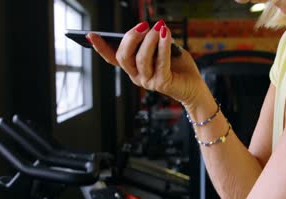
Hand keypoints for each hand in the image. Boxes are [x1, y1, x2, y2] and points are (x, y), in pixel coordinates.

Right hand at [87, 20, 206, 107]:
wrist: (195, 86)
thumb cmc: (178, 66)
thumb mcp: (163, 49)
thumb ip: (153, 41)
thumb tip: (148, 29)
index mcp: (134, 68)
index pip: (113, 58)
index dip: (101, 48)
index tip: (90, 35)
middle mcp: (137, 76)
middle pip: (124, 56)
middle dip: (130, 38)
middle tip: (142, 25)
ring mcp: (148, 81)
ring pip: (141, 59)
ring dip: (149, 40)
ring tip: (158, 27)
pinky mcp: (162, 83)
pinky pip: (160, 62)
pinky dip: (163, 45)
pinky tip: (166, 33)